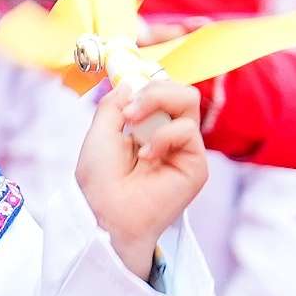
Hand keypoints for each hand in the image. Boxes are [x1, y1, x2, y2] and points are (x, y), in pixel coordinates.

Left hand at [75, 71, 208, 273]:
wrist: (106, 212)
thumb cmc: (100, 180)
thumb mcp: (100, 132)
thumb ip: (114, 104)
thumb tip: (131, 83)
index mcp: (148, 126)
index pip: (161, 90)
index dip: (147, 84)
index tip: (124, 94)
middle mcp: (169, 134)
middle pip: (180, 89)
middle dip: (153, 90)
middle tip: (129, 110)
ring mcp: (184, 149)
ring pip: (189, 100)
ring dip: (155, 104)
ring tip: (132, 125)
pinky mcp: (196, 164)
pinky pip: (188, 131)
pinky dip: (163, 136)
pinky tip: (148, 156)